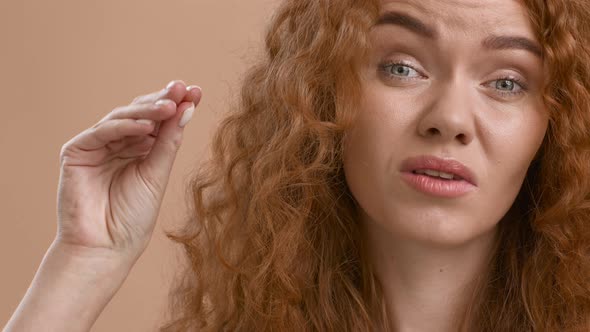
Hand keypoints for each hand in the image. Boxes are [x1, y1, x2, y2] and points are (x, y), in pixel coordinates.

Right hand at [55, 80, 200, 260]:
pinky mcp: (77, 152)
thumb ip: (169, 142)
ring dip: (147, 111)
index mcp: (140, 149)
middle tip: (183, 88)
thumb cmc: (133, 217)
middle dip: (163, 100)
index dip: (176, 105)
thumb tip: (188, 108)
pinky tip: (146, 126)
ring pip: (123, 118)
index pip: (159, 121)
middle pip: (141, 114)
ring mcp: (97, 146)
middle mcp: (119, 144)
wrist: (105, 248)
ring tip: (170, 105)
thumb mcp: (157, 174)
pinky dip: (124, 127)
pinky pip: (102, 132)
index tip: (197, 92)